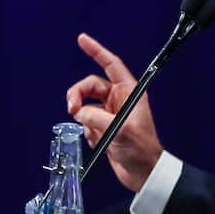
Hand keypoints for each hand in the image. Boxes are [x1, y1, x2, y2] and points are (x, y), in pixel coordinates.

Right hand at [66, 33, 163, 192]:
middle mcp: (119, 100)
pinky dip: (87, 132)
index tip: (82, 39)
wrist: (143, 173)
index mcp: (129, 92)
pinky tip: (99, 144)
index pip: (110, 65)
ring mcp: (110, 114)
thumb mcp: (120, 131)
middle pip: (90, 86)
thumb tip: (79, 113)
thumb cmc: (142, 150)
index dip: (96, 51)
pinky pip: (86, 123)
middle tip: (71, 108)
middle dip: (78, 95)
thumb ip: (97, 118)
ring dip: (83, 117)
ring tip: (91, 133)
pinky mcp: (103, 129)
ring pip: (85, 105)